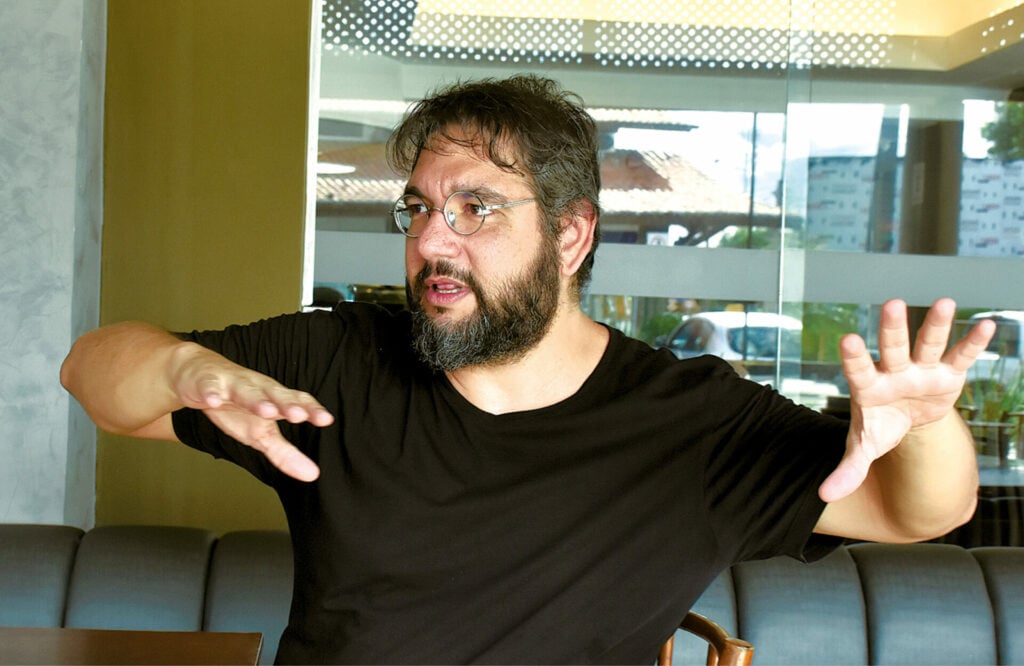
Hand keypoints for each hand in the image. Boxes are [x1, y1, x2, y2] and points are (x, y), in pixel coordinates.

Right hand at [173, 344, 332, 481]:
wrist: (197, 376)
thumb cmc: (235, 406)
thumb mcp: (260, 432)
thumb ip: (285, 453)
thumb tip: (312, 475)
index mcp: (274, 398)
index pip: (296, 401)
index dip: (311, 409)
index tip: (326, 420)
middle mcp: (257, 387)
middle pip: (275, 393)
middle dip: (287, 403)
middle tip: (299, 415)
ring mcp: (231, 384)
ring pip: (246, 390)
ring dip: (256, 399)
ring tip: (267, 411)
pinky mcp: (206, 383)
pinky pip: (209, 388)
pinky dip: (211, 393)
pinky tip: (213, 401)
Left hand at [819, 298, 994, 502]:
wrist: (906, 420)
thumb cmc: (880, 426)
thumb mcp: (864, 448)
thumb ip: (847, 470)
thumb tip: (823, 497)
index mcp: (869, 387)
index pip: (859, 370)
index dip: (855, 357)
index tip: (849, 339)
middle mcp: (894, 372)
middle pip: (892, 348)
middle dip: (893, 328)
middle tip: (892, 303)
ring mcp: (921, 370)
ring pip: (928, 344)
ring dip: (937, 325)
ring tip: (947, 302)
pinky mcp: (948, 375)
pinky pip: (962, 357)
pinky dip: (974, 344)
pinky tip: (988, 326)